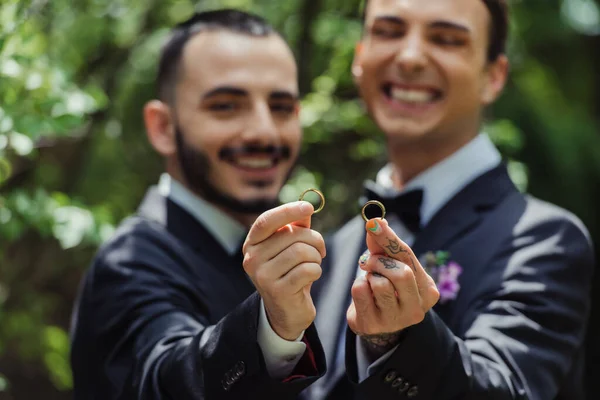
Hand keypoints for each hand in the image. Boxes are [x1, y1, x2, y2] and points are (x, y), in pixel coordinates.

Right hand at [242, 201, 325, 339]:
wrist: (286, 311)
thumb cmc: (290, 272)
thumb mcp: (290, 246)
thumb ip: (296, 226)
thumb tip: (306, 204)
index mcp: (252, 244)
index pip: (266, 220)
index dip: (288, 211)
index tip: (309, 207)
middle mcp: (252, 259)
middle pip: (292, 235)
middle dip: (314, 240)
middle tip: (319, 250)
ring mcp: (262, 276)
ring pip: (302, 252)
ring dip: (316, 257)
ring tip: (314, 263)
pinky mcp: (277, 291)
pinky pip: (307, 269)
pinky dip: (316, 270)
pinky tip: (312, 276)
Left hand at [347, 218, 438, 356]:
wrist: (376, 323)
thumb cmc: (387, 288)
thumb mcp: (390, 266)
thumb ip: (384, 245)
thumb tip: (376, 221)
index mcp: (428, 291)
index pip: (409, 258)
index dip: (389, 238)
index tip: (374, 223)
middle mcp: (417, 308)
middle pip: (400, 273)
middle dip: (379, 262)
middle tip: (369, 262)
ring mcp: (396, 320)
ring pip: (380, 283)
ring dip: (369, 276)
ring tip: (370, 281)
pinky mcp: (373, 324)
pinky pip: (360, 291)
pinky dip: (358, 286)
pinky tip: (363, 294)